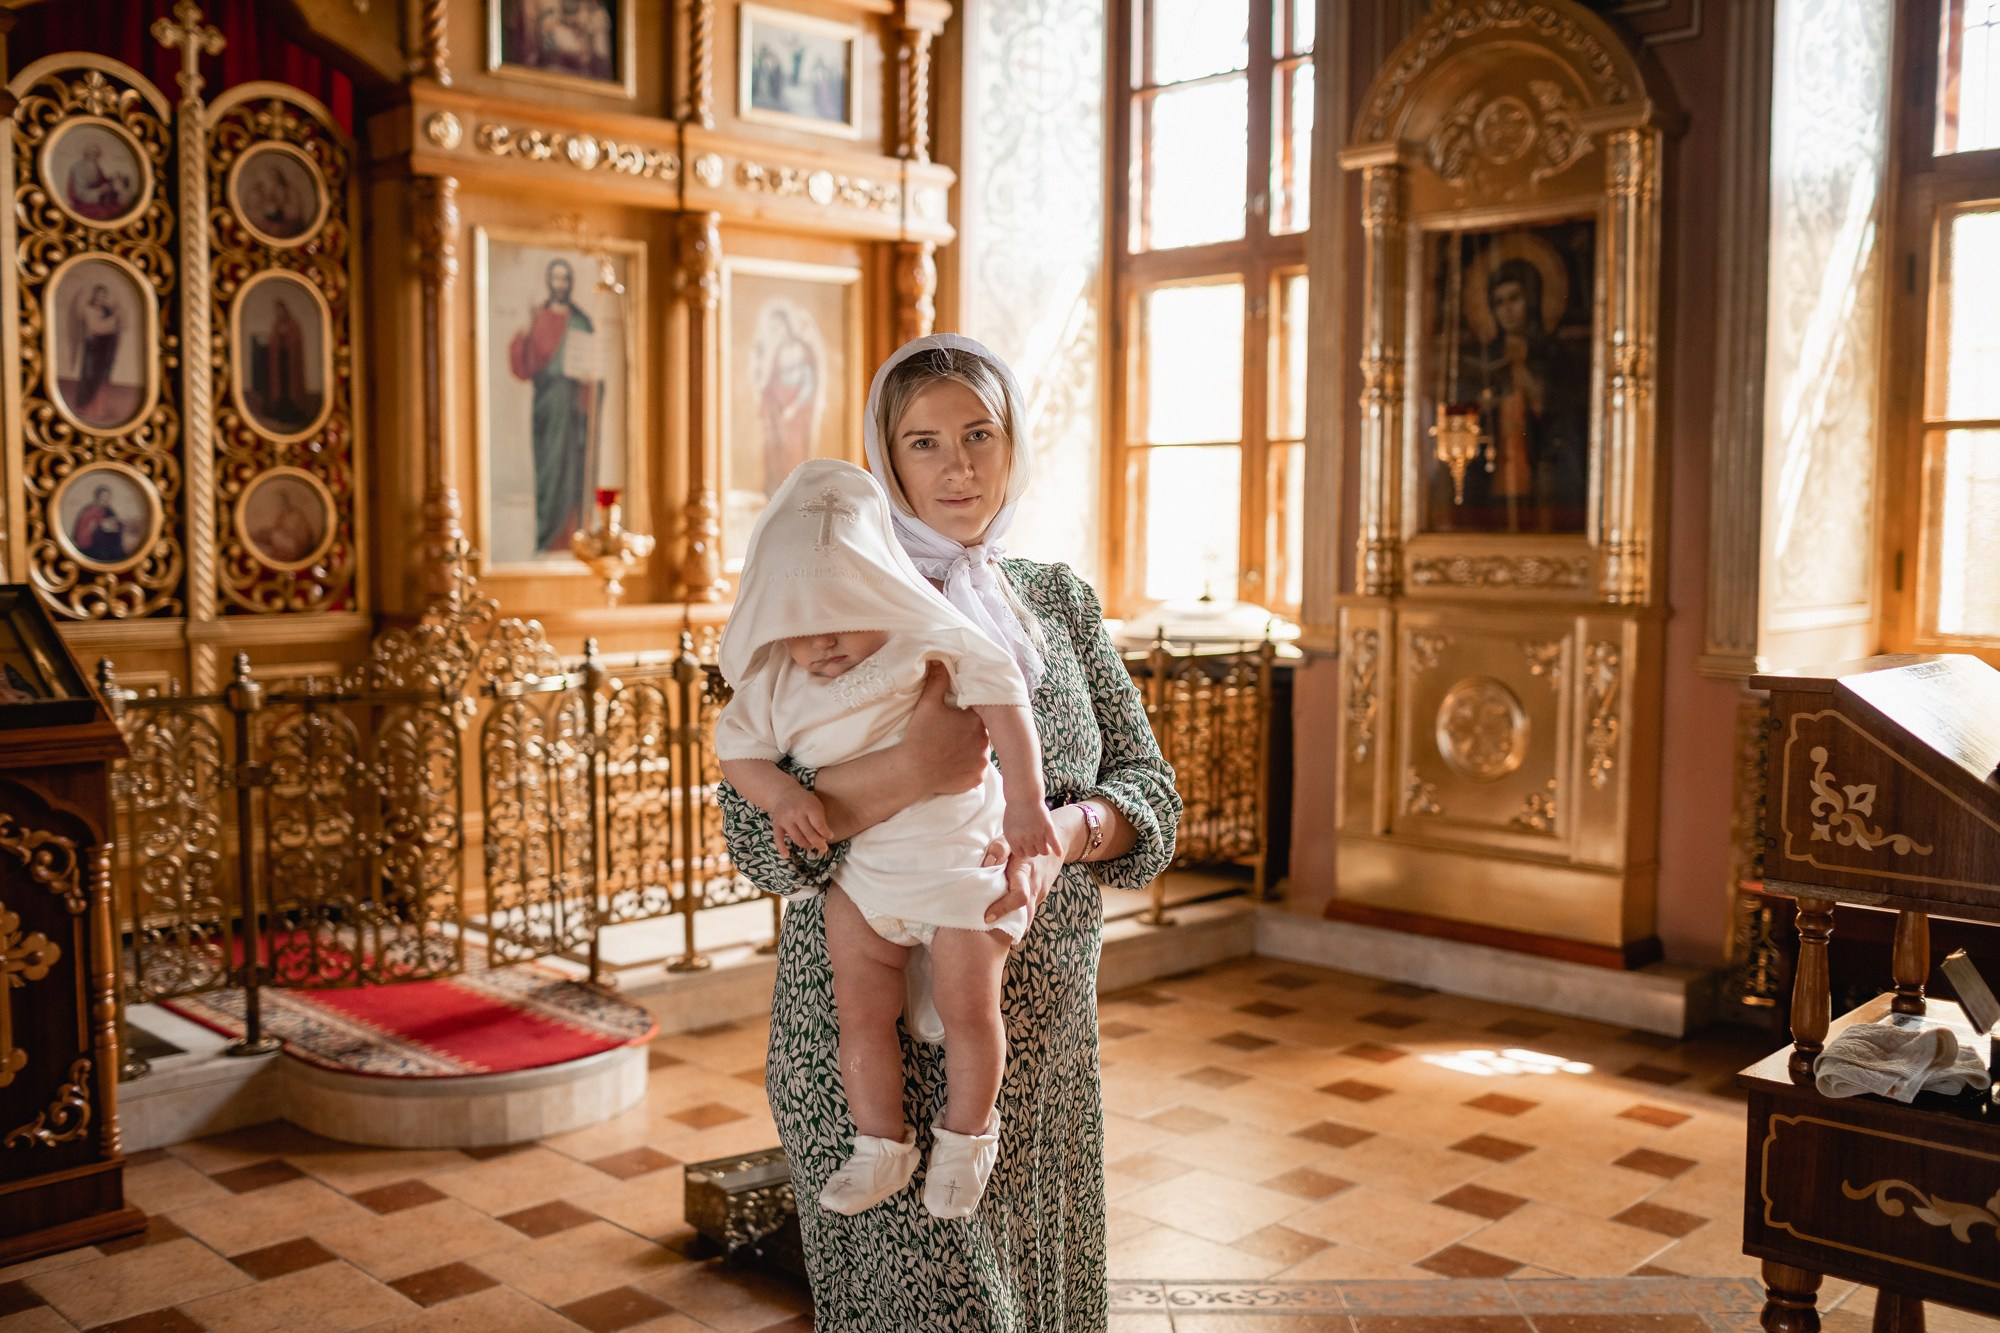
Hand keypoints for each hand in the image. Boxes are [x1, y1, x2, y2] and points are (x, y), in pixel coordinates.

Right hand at [768, 786, 830, 856]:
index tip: (830, 837)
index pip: (819, 825)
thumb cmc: (805, 802)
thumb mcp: (816, 805)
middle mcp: (796, 813)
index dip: (825, 833)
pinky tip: (787, 856)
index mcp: (808, 807)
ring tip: (811, 846)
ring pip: (797, 838)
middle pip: (808, 834)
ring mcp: (785, 819)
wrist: (784, 794)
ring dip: (806, 845)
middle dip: (818, 843)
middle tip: (823, 848)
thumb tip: (826, 838)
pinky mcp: (776, 824)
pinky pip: (778, 838)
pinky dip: (782, 848)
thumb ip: (820, 820)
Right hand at [899, 663, 989, 795]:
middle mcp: (985, 742)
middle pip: (980, 732)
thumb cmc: (920, 735)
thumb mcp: (928, 703)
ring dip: (970, 750)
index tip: (954, 718)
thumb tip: (939, 659)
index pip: (978, 713)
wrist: (912, 769)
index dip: (966, 714)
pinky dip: (968, 768)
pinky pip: (976, 770)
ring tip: (951, 750)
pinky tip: (954, 764)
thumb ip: (937, 680)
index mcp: (977, 721)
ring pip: (980, 752)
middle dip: (969, 732)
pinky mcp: (976, 778)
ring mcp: (981, 762)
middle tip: (950, 734)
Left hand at [984, 845, 1061, 931]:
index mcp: (1025, 871)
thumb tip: (986, 865)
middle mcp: (1035, 885)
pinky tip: (1005, 921)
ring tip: (995, 932)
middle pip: (1027, 914)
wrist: (1053, 842)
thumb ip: (999, 849)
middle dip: (1010, 927)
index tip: (988, 917)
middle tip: (990, 934)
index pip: (1019, 896)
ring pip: (1028, 915)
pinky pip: (1028, 910)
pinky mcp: (1040, 896)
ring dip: (1014, 924)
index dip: (1004, 908)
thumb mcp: (1010, 838)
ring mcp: (1040, 892)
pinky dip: (1018, 918)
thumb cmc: (1025, 839)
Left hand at [1003, 803, 1061, 860]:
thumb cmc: (1015, 810)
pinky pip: (1054, 844)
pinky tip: (1059, 854)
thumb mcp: (1008, 827)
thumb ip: (1013, 840)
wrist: (1024, 795)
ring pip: (1044, 851)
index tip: (1026, 844)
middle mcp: (1025, 839)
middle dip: (1034, 848)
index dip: (1024, 849)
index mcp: (1013, 839)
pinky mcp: (1048, 828)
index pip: (1021, 854)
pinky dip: (1057, 849)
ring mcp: (1038, 834)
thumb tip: (1019, 851)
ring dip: (1045, 848)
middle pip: (1033, 853)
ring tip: (1045, 843)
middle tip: (1035, 841)